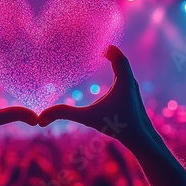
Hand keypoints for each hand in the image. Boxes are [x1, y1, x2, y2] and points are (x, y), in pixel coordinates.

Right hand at [39, 45, 162, 153]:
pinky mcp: (135, 104)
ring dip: (119, 67)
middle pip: (123, 64)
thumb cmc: (117, 125)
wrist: (142, 140)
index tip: (104, 46)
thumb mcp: (88, 118)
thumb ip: (66, 114)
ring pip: (128, 75)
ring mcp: (135, 94)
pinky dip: (122, 78)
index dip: (112, 51)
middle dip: (114, 56)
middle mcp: (131, 84)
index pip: (119, 58)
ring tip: (111, 62)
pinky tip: (115, 88)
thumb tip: (42, 116)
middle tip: (105, 51)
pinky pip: (128, 85)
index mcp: (123, 81)